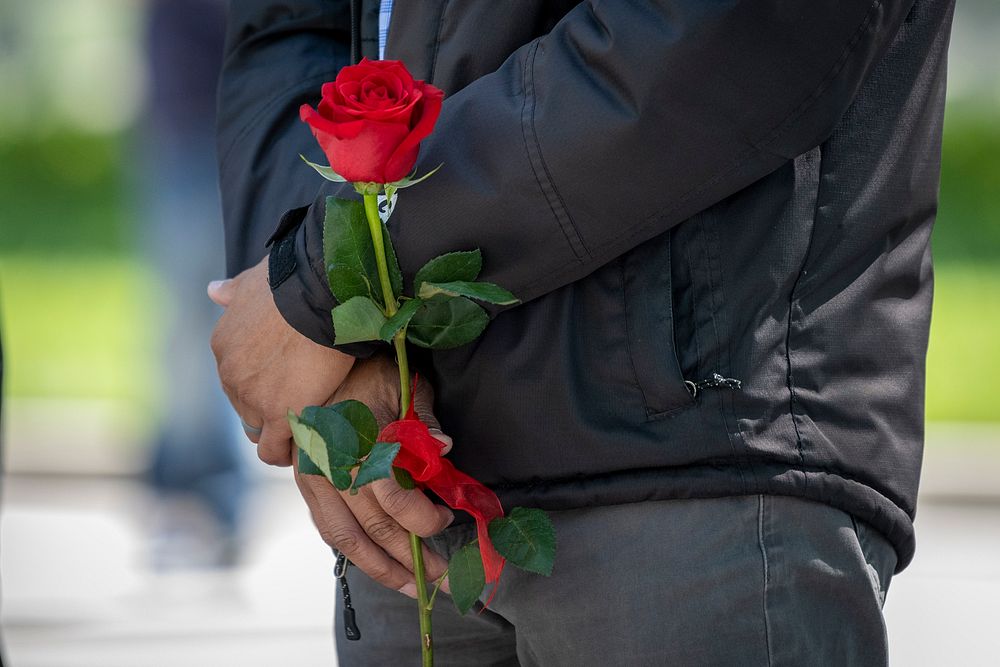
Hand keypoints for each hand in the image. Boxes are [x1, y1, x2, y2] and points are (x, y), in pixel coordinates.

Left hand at [208, 256, 354, 465]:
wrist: (314, 294)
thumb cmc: (291, 283)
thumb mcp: (253, 282)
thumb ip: (233, 292)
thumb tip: (213, 290)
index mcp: (224, 347)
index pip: (238, 379)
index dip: (262, 384)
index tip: (285, 382)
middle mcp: (230, 375)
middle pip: (245, 407)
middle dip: (268, 408)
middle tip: (301, 402)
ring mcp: (251, 397)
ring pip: (259, 429)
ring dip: (279, 431)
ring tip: (306, 427)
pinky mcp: (278, 413)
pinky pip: (273, 449)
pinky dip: (285, 453)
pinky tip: (304, 448)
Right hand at [294, 354, 453, 596]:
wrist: (317, 357)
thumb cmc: (370, 371)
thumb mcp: (403, 386)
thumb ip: (423, 420)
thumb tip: (445, 448)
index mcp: (358, 441)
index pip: (391, 497)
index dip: (421, 519)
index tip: (447, 521)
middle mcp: (331, 466)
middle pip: (372, 527)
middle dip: (410, 559)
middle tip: (442, 578)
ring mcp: (315, 477)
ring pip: (346, 538)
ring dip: (381, 569)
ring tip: (412, 588)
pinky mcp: (307, 482)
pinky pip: (328, 528)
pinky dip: (353, 551)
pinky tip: (377, 564)